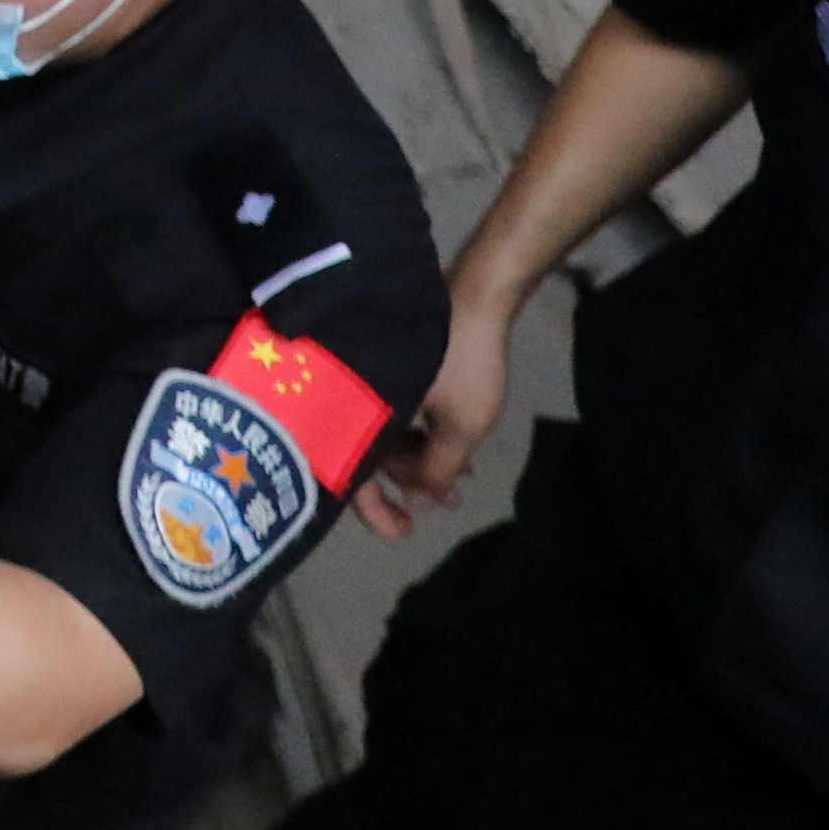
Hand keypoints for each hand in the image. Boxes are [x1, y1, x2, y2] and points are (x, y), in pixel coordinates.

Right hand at [361, 274, 521, 534]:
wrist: (474, 297)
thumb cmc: (462, 366)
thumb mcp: (461, 429)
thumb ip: (436, 471)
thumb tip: (419, 499)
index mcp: (361, 415)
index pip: (354, 477)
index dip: (376, 512)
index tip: (405, 532)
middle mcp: (355, 401)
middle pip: (371, 458)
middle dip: (410, 487)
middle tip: (445, 505)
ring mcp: (371, 384)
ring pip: (387, 438)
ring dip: (421, 463)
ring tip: (460, 483)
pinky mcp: (389, 371)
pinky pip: (397, 417)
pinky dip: (421, 437)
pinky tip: (452, 449)